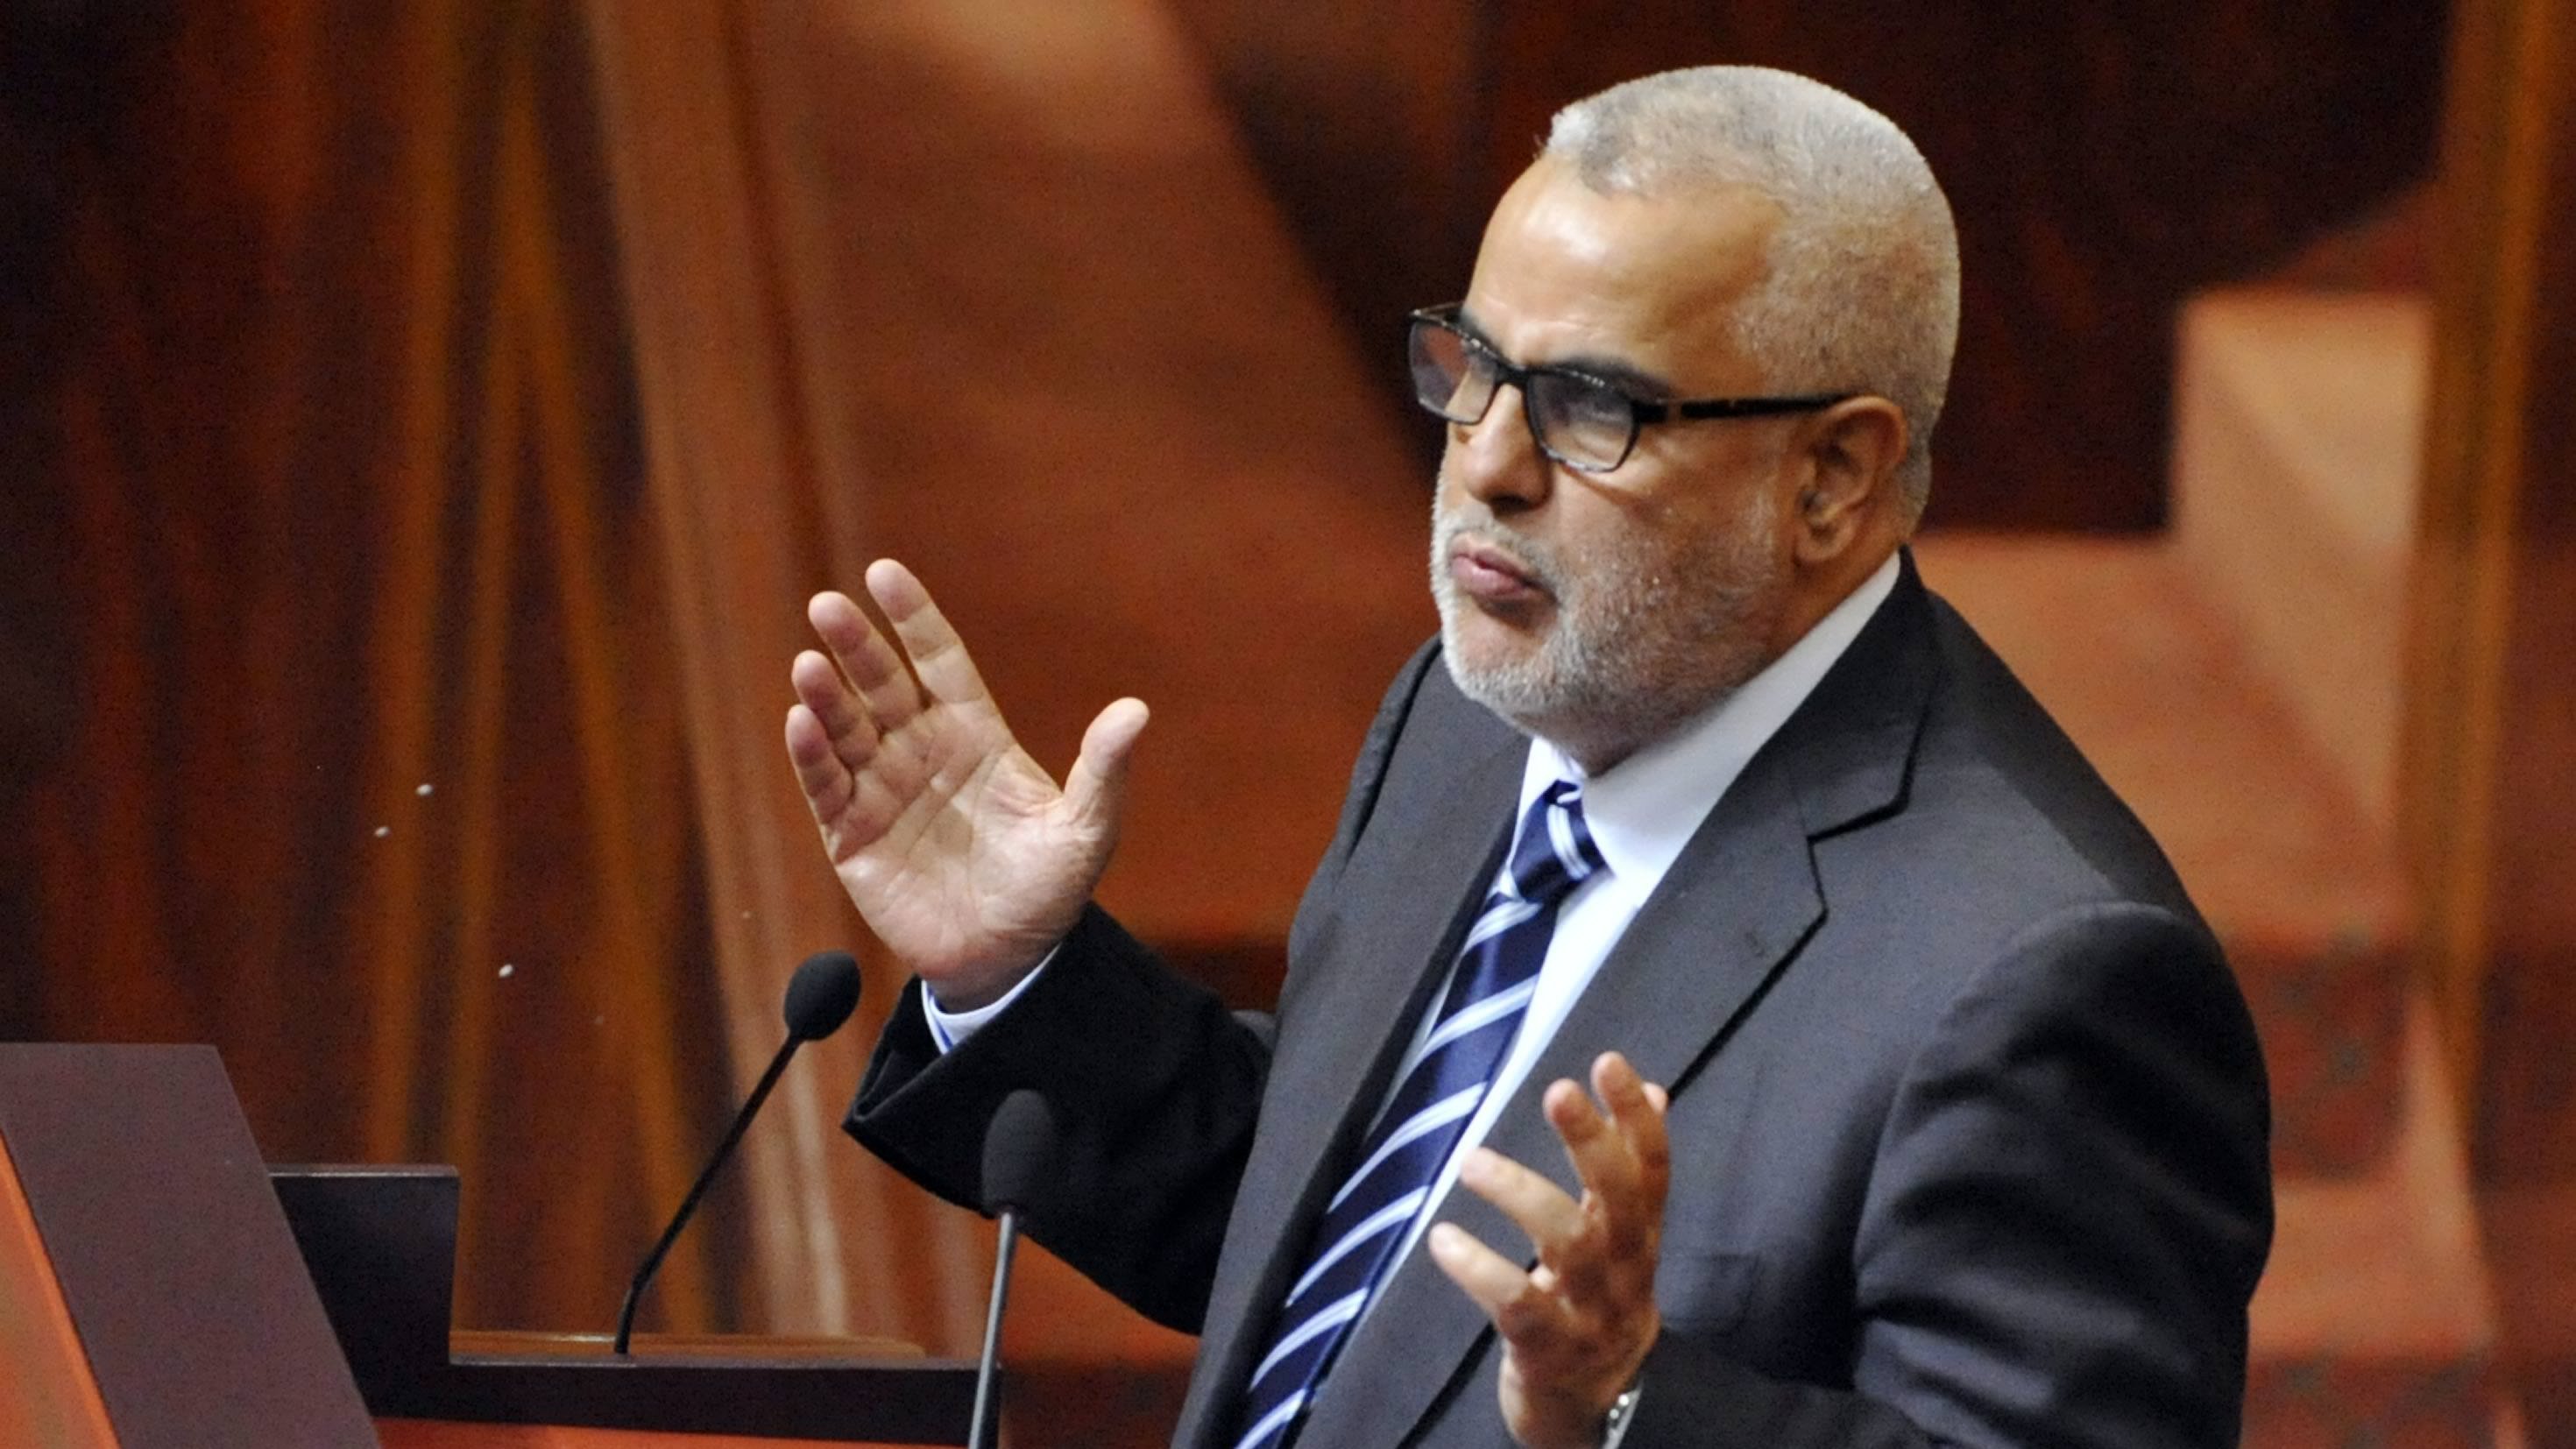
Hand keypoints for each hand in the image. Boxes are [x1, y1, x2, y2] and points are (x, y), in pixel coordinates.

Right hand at [783, 559, 1148, 1006]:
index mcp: (974, 734)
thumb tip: (1137, 711)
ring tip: (808, 664)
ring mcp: (882, 790)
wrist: (1009, 960)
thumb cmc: (1049, 890)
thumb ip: (1102, 770)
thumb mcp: (1085, 830)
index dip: (913, 619)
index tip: (884, 574)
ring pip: (846, 729)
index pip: (938, 661)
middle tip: (827, 605)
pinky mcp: (852, 836)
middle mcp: (921, 751)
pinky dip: (810, 755)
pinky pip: (825, 787)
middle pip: (882, 684)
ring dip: (825, 696)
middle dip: (855, 645)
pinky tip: (801, 722)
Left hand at [1428, 1052, 1669, 1448]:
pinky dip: (1477, 1268)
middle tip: (1557, 1090)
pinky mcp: (1546, 1349)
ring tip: (1472, 1161)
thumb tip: (1655, 1090)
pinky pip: (1515, 1304)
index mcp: (1640, 1236)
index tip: (1609, 1061)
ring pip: (1569, 1246)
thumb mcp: (1623, 1237)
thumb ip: (1631, 1169)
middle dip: (1591, 1142)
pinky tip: (1442, 1239)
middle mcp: (1624, 1270)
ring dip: (1521, 1195)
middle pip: (1619, 1200)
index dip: (1635, 1116)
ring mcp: (1589, 1312)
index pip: (1652, 1169)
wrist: (1597, 1406)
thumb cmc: (1598, 1300)